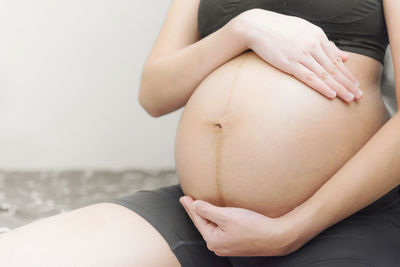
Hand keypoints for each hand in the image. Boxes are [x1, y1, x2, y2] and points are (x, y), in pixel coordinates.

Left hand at [179, 195, 298, 256]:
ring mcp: (228, 246)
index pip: (198, 219)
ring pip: (213, 227)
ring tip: (200, 206)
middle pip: (204, 224)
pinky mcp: (237, 242)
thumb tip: (194, 205)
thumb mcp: (226, 216)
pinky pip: (221, 229)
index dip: (190, 207)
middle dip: (196, 212)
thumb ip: (207, 210)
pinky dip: (217, 220)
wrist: (276, 237)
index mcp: (213, 240)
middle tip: (188, 200)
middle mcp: (218, 246)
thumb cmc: (252, 226)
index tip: (184, 197)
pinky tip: (217, 215)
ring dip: (206, 215)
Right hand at [235, 8, 361, 101]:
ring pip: (325, 74)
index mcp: (318, 36)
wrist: (257, 26)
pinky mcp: (289, 63)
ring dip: (339, 87)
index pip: (336, 59)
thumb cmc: (279, 28)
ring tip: (349, 97)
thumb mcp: (305, 30)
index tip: (355, 84)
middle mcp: (312, 45)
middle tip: (358, 95)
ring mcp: (301, 54)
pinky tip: (331, 94)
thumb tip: (343, 55)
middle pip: (334, 68)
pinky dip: (321, 86)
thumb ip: (325, 43)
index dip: (347, 73)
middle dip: (347, 82)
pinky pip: (309, 77)